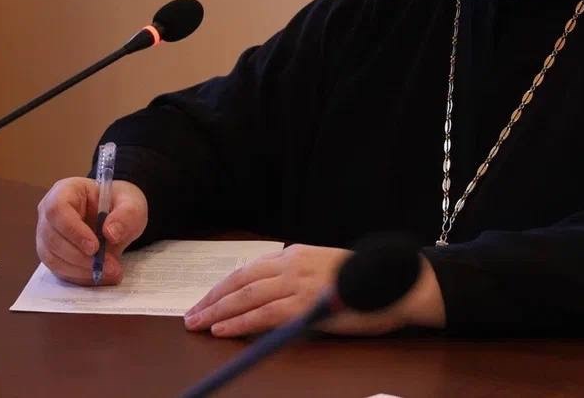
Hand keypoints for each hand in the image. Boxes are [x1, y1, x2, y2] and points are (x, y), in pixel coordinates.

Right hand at [35, 176, 147, 284]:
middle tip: (109, 266)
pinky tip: (100, 276)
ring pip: (53, 258)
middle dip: (80, 257)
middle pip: (52, 238)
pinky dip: (79, 276)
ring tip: (110, 272)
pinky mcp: (53, 254)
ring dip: (80, 270)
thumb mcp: (131, 204)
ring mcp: (48, 234)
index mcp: (65, 191)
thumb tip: (110, 233)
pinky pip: (59, 270)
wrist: (118, 216)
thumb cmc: (120, 204)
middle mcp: (49, 213)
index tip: (94, 247)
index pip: (57, 210)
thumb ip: (125, 215)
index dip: (73, 231)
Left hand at [183, 243, 444, 337]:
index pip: (249, 270)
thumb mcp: (325, 269)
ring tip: (197, 324)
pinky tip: (222, 329)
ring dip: (218, 312)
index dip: (223, 287)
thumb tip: (271, 292)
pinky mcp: (305, 305)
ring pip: (246, 298)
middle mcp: (292, 265)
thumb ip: (298, 276)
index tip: (206, 300)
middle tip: (191, 315)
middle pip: (241, 282)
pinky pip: (263, 315)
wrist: (393, 283)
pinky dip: (239, 322)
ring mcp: (298, 284)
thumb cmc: (364, 282)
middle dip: (212, 300)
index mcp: (296, 254)